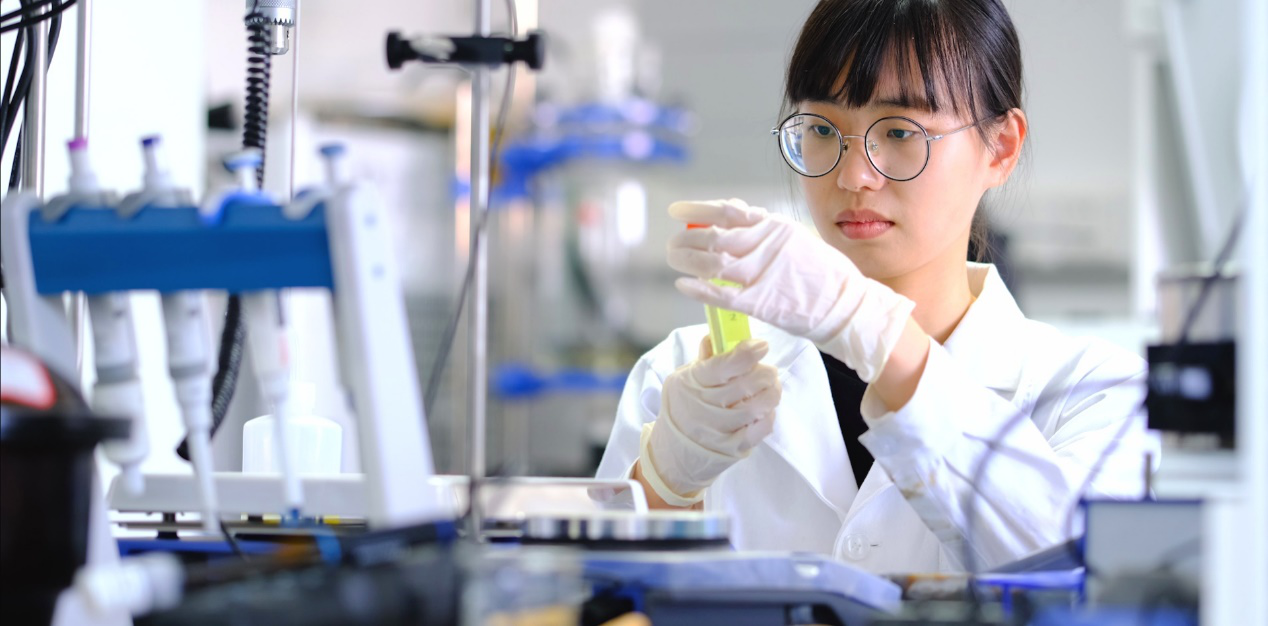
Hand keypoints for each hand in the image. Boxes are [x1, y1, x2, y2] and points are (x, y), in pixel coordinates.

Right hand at [640, 338, 780, 505]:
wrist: (672, 454)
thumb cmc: (681, 409)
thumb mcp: (683, 381)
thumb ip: (704, 360)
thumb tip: (717, 334)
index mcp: (692, 383)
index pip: (724, 365)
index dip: (748, 352)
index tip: (761, 345)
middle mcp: (704, 406)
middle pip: (746, 384)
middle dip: (765, 372)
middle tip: (767, 369)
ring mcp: (719, 429)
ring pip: (758, 406)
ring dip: (771, 392)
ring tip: (770, 387)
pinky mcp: (732, 448)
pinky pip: (761, 429)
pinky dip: (769, 415)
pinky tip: (765, 409)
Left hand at [666, 198, 913, 381]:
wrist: (849, 306)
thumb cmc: (824, 274)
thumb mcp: (797, 238)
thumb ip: (766, 227)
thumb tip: (734, 210)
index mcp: (774, 226)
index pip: (726, 211)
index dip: (697, 210)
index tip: (677, 211)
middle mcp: (765, 244)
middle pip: (712, 237)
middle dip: (686, 240)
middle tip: (672, 244)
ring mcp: (762, 273)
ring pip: (711, 263)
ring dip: (686, 260)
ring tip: (674, 259)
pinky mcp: (761, 302)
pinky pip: (721, 294)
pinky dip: (698, 289)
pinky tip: (682, 285)